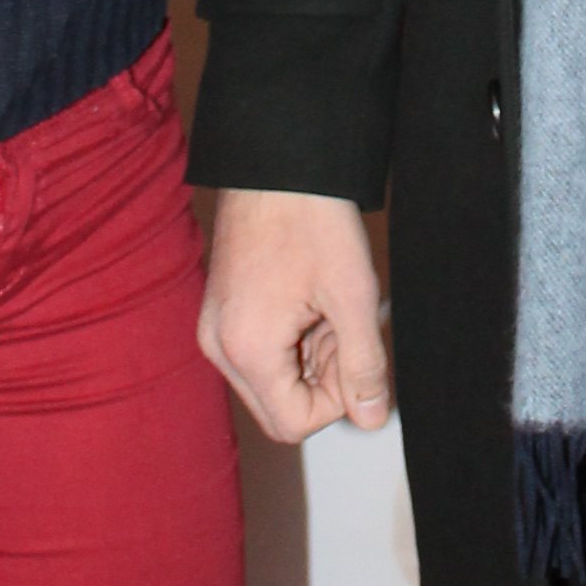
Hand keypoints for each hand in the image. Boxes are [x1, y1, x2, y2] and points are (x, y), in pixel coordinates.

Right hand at [199, 189, 390, 441]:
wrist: (277, 163)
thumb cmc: (311, 219)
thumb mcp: (352, 297)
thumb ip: (363, 366)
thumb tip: (369, 418)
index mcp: (246, 348)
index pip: (294, 423)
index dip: (337, 400)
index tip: (354, 350)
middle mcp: (218, 346)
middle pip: (279, 407)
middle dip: (322, 381)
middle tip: (344, 326)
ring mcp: (215, 328)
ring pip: (272, 381)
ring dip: (310, 359)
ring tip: (329, 305)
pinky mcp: (221, 312)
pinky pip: (260, 353)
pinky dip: (292, 340)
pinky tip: (311, 299)